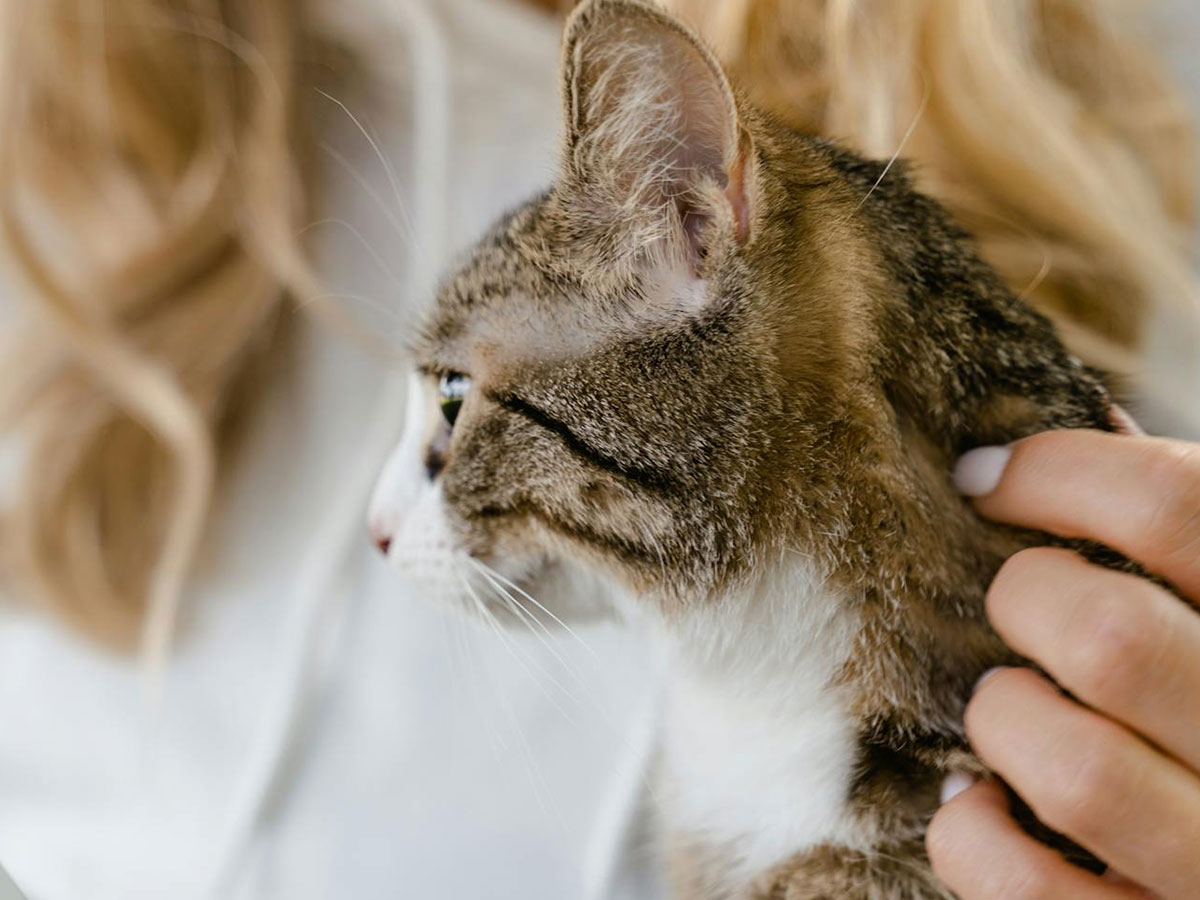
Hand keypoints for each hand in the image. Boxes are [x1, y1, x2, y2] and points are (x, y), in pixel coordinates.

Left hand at [926, 428, 1199, 899]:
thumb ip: (1181, 526)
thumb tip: (1084, 422)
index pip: (1178, 506)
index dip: (1058, 472)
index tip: (985, 478)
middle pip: (1111, 634)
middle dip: (1025, 597)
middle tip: (1017, 600)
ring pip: (1075, 768)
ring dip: (1005, 717)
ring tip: (1009, 702)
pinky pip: (1027, 888)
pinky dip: (971, 834)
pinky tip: (979, 800)